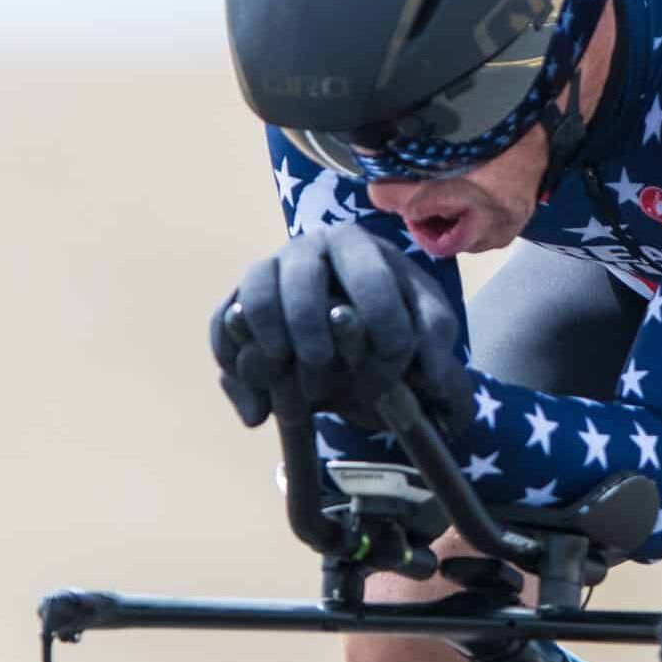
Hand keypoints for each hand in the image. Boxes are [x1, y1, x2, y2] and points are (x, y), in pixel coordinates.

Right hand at [210, 224, 472, 432]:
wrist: (355, 345)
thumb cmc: (395, 328)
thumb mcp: (428, 334)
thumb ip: (439, 351)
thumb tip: (430, 375)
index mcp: (360, 248)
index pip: (367, 273)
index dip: (380, 317)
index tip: (394, 356)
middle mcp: (310, 251)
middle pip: (299, 271)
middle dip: (309, 317)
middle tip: (320, 360)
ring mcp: (270, 275)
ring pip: (255, 290)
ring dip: (265, 331)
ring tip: (282, 370)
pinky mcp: (239, 309)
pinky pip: (223, 329)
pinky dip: (232, 365)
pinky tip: (258, 413)